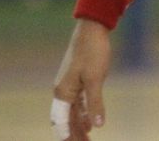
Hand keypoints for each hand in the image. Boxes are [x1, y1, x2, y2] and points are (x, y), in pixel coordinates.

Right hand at [51, 19, 112, 139]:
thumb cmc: (92, 52)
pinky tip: (89, 124)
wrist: (92, 29)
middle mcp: (62, 91)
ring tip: (87, 140)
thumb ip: (95, 103)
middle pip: (65, 120)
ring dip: (78, 126)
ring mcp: (69, 86)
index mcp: (63, 92)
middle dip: (73, 134)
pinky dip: (83, 115)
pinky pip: (77, 104)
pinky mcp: (77, 80)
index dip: (67, 136)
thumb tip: (97, 126)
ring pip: (72, 113)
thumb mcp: (96, 79)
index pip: (61, 123)